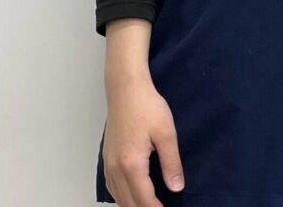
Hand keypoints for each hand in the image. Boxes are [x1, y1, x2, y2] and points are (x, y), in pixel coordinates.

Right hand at [103, 74, 184, 205]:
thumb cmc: (147, 106)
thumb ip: (171, 163)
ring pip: (118, 197)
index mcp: (132, 165)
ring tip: (149, 204)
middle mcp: (116, 169)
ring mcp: (108, 164)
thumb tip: (176, 188)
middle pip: (128, 203)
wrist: (125, 88)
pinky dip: (122, 196)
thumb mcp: (166, 133)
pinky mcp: (106, 158)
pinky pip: (111, 187)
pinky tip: (131, 194)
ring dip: (132, 205)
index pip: (144, 200)